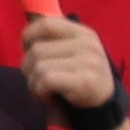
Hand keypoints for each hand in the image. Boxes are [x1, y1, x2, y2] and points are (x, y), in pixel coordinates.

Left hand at [10, 0, 127, 129]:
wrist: (104, 106)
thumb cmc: (81, 77)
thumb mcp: (73, 52)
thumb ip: (55, 40)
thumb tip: (26, 34)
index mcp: (83, 33)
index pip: (46, 24)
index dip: (28, 36)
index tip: (26, 50)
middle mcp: (88, 44)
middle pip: (37, 49)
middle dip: (28, 67)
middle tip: (36, 79)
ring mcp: (89, 62)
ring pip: (39, 66)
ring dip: (33, 82)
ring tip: (42, 89)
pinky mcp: (85, 81)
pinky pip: (46, 80)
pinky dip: (40, 91)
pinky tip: (47, 96)